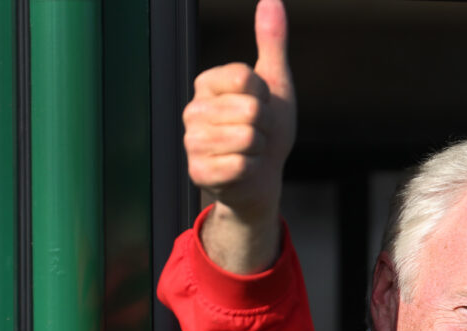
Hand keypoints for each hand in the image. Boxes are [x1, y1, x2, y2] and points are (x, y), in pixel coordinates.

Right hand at [183, 0, 295, 271]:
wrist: (263, 177)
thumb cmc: (267, 129)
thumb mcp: (274, 82)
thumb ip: (271, 42)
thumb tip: (273, 0)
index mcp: (208, 82)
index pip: (246, 78)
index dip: (265, 97)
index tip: (261, 105)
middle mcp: (193, 108)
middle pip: (250, 109)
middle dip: (266, 126)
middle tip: (258, 134)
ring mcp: (192, 141)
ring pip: (247, 138)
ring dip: (260, 149)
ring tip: (250, 151)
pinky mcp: (198, 170)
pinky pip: (240, 165)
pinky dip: (252, 170)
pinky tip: (242, 170)